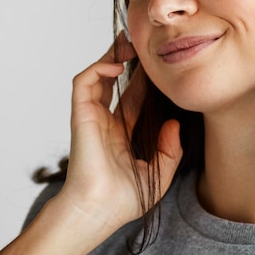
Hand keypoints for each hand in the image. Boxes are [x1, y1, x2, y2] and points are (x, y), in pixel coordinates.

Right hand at [57, 33, 181, 233]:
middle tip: (141, 44)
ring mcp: (91, 117)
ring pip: (97, 76)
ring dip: (111, 57)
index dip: (143, 81)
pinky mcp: (81, 115)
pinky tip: (117, 66)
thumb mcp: (159, 174)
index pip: (132, 99)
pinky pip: (84, 83)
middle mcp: (105, 122)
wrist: (100, 211)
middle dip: (126, 61)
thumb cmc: (122, 200)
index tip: (158, 67)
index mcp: (120, 135)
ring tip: (129, 44)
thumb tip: (174, 124)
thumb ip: (170, 149)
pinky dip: (97, 68)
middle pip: (114, 82)